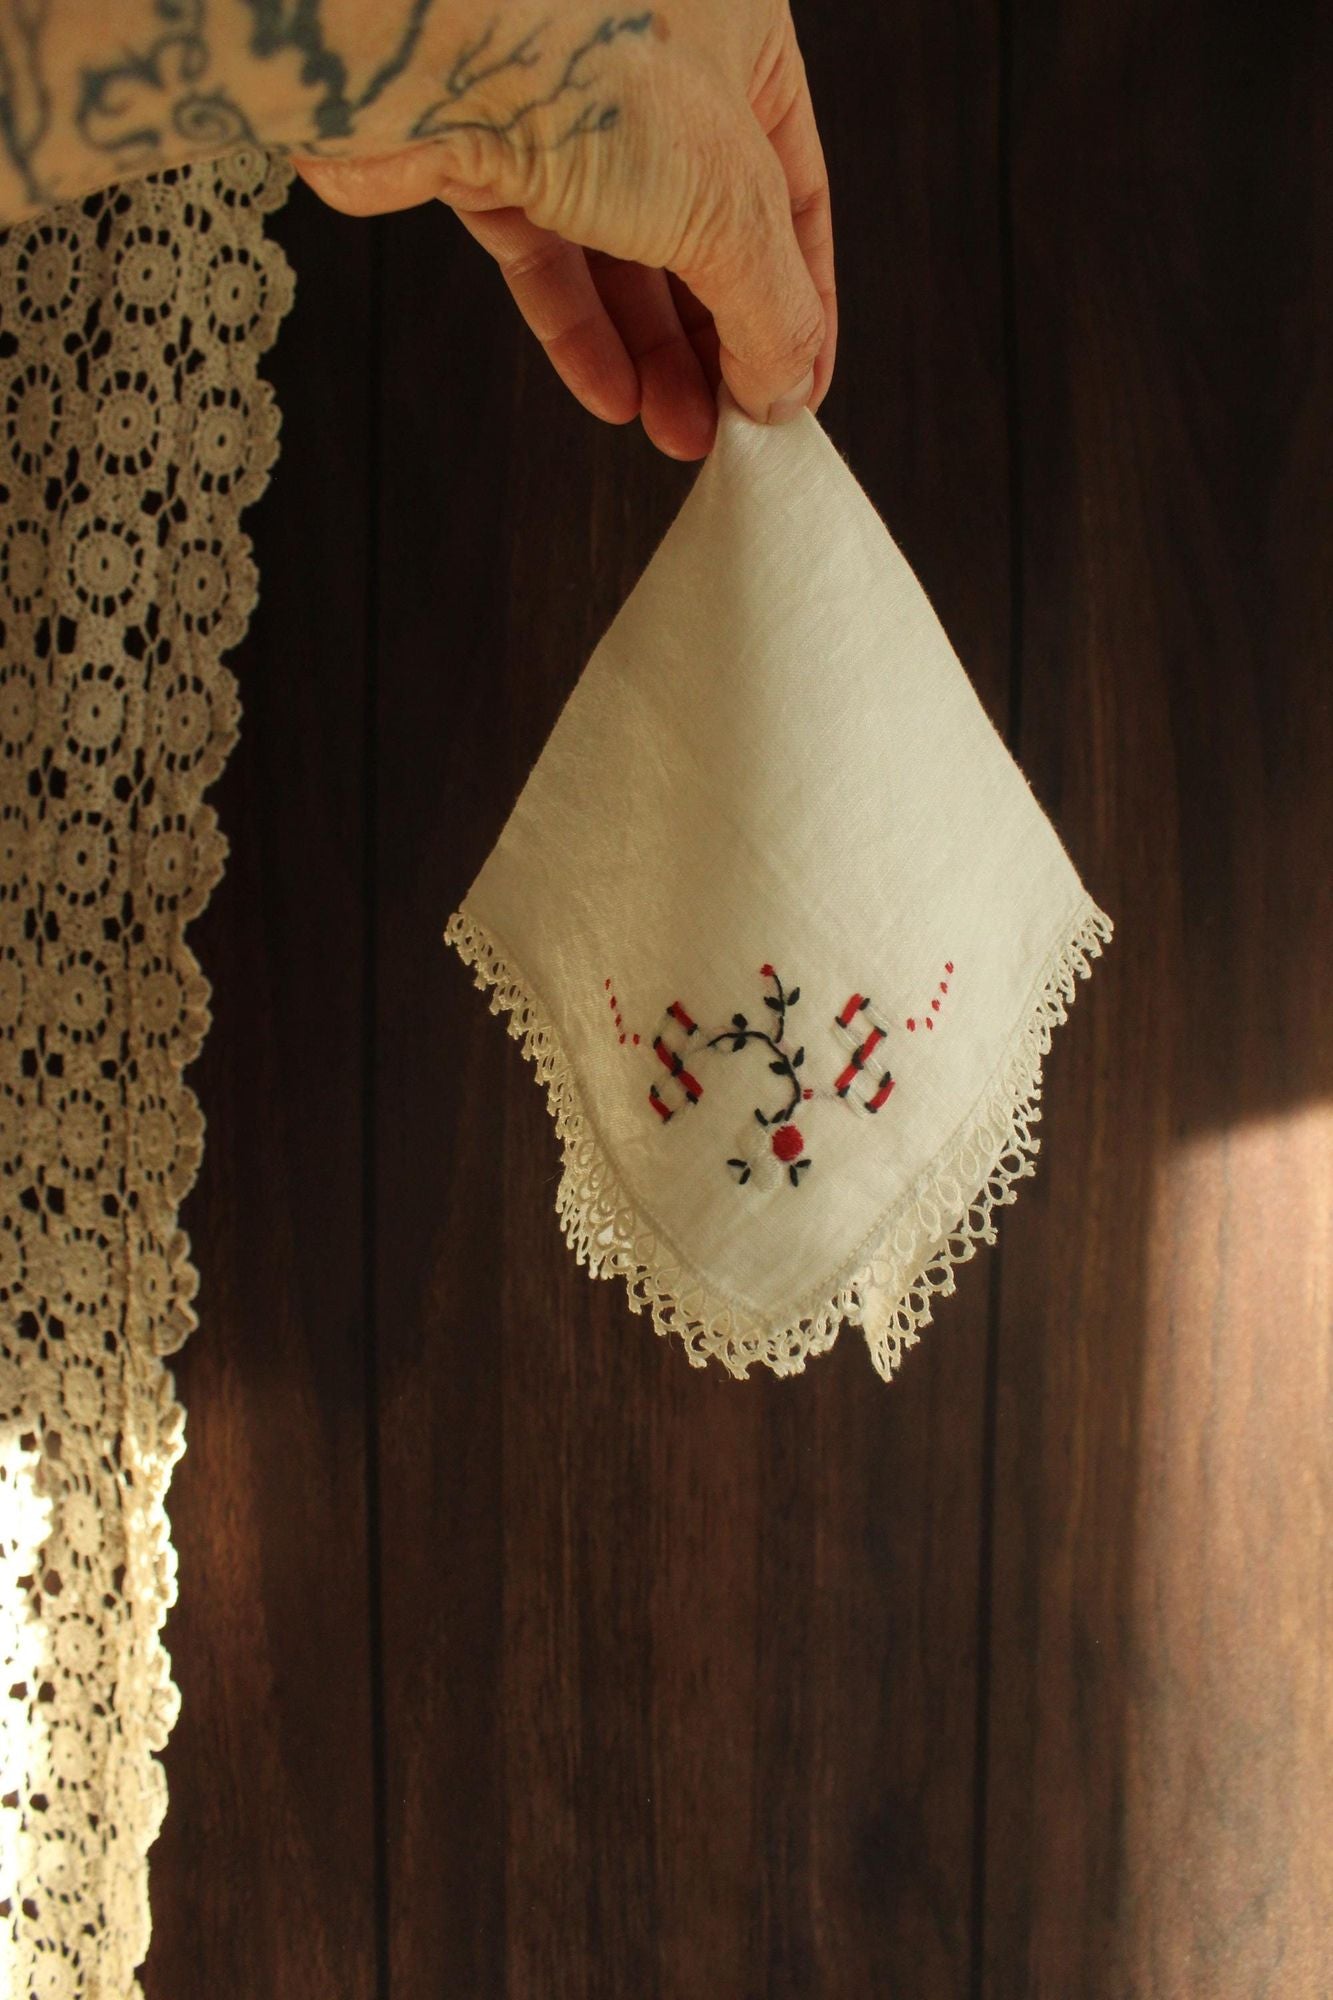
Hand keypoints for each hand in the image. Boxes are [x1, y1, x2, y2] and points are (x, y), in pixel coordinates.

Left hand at [290, 2, 834, 459]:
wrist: (420, 37)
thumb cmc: (583, 61)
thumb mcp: (728, 205)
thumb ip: (773, 307)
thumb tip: (786, 386)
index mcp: (741, 37)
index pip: (792, 191)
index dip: (801, 300)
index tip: (794, 387)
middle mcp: (653, 66)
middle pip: (706, 233)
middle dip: (719, 344)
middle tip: (731, 424)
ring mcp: (562, 110)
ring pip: (624, 255)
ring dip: (654, 355)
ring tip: (679, 431)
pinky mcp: (483, 150)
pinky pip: (545, 259)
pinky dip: (580, 332)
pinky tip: (612, 394)